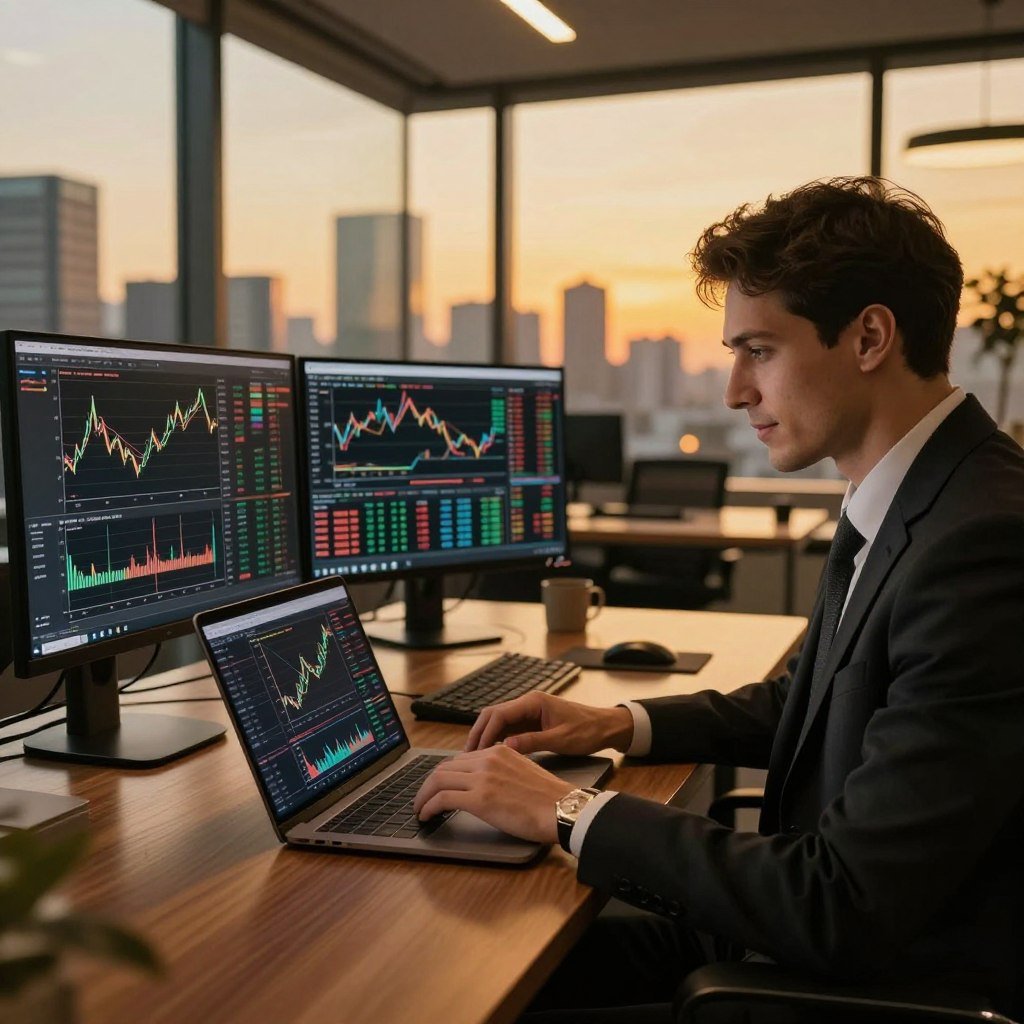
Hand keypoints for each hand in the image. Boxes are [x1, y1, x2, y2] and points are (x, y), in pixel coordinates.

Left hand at [412, 744, 573, 842]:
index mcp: (499, 751)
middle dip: (428, 784)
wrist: (563, 809)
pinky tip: (426, 816)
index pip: (460, 759)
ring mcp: (482, 778)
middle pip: (444, 767)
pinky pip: (442, 798)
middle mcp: (488, 759)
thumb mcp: (523, 772)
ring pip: (438, 780)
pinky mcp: (479, 799)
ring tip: (420, 809)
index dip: (444, 775)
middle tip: (423, 799)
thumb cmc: (550, 799)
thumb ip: (502, 772)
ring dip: (423, 795)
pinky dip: (428, 807)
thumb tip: (486, 785)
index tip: (438, 787)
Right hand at [465, 691, 633, 755]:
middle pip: (493, 715)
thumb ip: (533, 741)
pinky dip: (496, 741)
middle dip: (478, 734)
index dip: (484, 733)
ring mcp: (528, 712)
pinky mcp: (531, 722)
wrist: (605, 727)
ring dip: (485, 738)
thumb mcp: (561, 739)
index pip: (499, 714)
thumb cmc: (587, 730)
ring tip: (474, 759)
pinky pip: (507, 729)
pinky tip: (491, 756)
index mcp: (533, 702)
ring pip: (498, 722)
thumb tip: (506, 746)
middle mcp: (527, 703)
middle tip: (466, 756)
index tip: (475, 752)